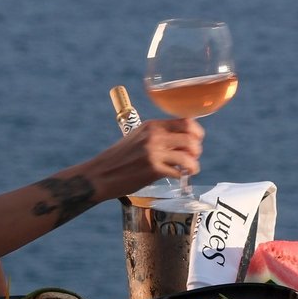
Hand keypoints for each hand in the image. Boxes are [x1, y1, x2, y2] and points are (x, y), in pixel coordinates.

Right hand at [86, 117, 203, 199]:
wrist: (100, 174)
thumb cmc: (119, 158)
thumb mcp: (138, 137)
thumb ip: (158, 135)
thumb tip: (183, 139)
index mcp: (152, 125)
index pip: (186, 122)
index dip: (196, 132)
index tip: (196, 140)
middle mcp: (154, 136)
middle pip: (191, 138)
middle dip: (196, 150)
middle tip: (192, 157)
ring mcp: (154, 152)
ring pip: (188, 156)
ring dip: (193, 164)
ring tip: (190, 169)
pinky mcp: (153, 170)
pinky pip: (179, 172)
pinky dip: (184, 175)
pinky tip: (181, 176)